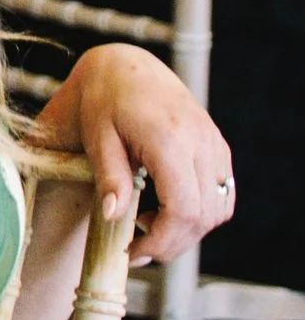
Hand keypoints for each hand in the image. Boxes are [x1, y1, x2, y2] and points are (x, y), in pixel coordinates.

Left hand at [37, 43, 232, 265]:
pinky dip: (200, 212)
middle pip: (204, 215)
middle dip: (172, 242)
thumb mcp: (96, 136)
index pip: (184, 208)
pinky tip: (166, 207)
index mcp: (170, 139)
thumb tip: (114, 217)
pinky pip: (222, 193)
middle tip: (135, 247)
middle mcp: (201, 143)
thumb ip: (108, 177)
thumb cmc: (103, 99)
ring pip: (219, 209)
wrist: (126, 67)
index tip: (133, 252)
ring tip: (147, 222)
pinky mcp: (218, 148)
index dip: (163, 240)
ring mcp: (215, 145)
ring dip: (188, 230)